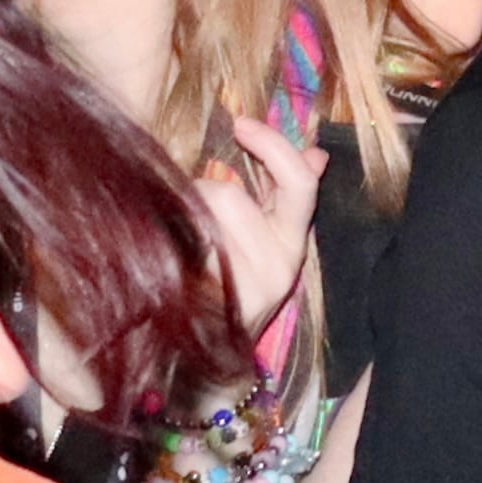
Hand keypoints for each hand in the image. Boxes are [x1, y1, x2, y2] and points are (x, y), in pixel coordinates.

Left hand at [189, 114, 326, 341]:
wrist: (205, 359)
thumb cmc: (234, 289)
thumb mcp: (269, 243)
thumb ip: (286, 196)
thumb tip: (318, 152)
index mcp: (293, 246)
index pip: (299, 184)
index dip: (274, 147)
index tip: (242, 123)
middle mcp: (276, 267)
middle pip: (229, 197)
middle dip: (203, 196)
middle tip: (195, 221)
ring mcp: (239, 288)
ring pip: (196, 220)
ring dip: (181, 219)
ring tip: (183, 250)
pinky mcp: (204, 302)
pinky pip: (175, 246)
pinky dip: (164, 242)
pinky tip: (167, 261)